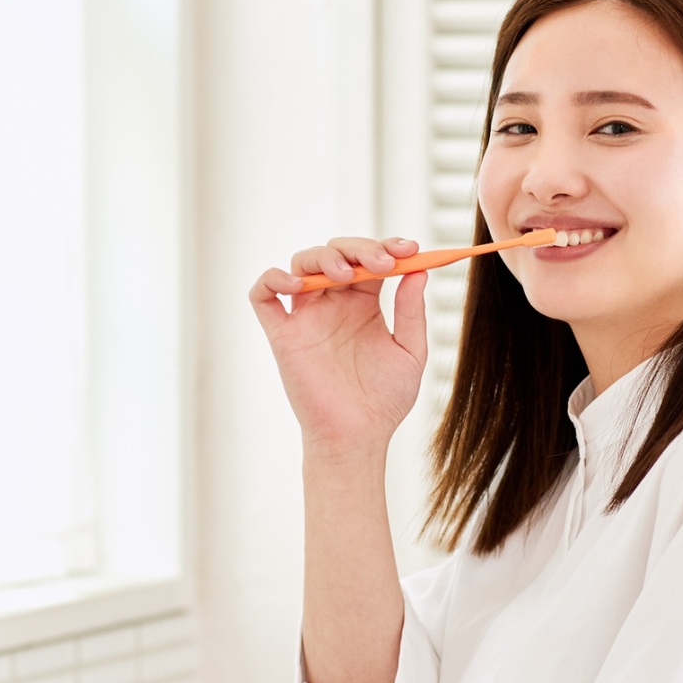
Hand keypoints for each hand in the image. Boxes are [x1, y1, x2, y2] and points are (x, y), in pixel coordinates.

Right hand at [249, 236, 427, 454]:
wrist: (358, 436)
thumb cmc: (384, 401)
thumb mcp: (410, 352)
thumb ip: (411, 311)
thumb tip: (419, 270)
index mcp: (363, 304)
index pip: (369, 259)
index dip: (387, 246)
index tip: (409, 249)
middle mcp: (333, 304)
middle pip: (336, 253)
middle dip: (359, 248)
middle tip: (382, 264)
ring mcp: (306, 317)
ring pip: (302, 264)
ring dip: (323, 257)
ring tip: (346, 274)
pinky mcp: (282, 335)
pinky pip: (263, 295)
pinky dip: (273, 279)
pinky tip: (299, 285)